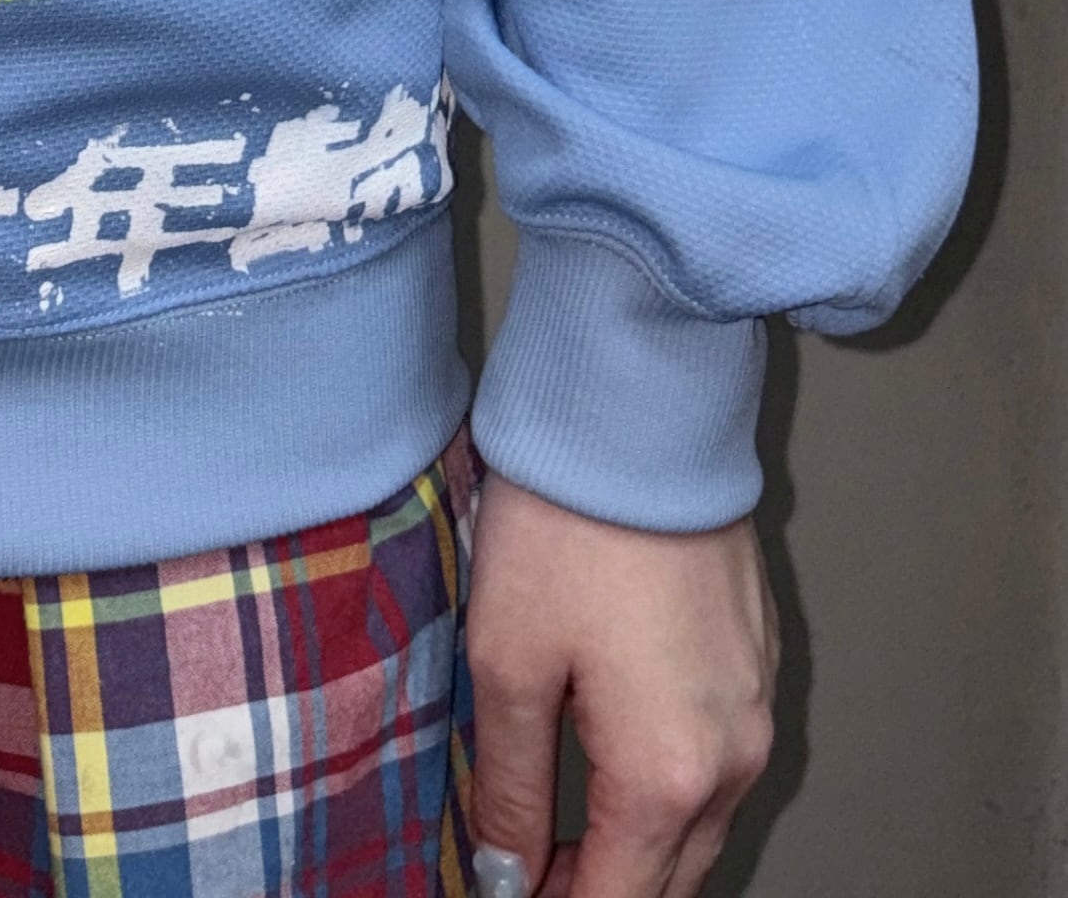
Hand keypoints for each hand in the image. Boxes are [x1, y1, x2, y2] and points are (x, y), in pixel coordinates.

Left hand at [465, 471, 777, 897]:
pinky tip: (612, 755)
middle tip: (525, 869)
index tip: (505, 893)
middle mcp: (735, 757)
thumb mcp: (508, 662)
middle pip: (672, 876)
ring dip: (638, 842)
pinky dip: (670, 783)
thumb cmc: (567, 527)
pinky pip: (721, 759)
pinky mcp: (760, 660)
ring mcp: (758, 707)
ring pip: (701, 822)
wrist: (640, 415)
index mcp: (670, 773)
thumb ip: (510, 785)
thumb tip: (506, 868)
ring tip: (559, 826)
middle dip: (600, 886)